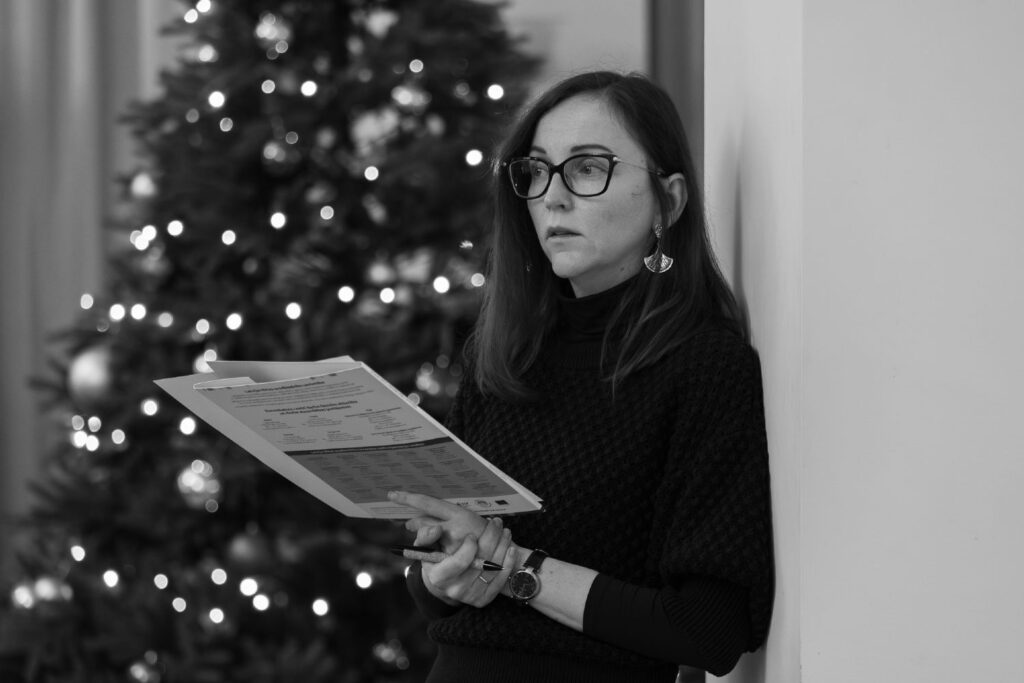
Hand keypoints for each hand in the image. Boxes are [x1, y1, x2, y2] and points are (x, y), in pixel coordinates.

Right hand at [389, 491, 514, 606]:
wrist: (445, 583)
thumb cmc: (436, 560)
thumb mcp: (425, 548)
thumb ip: (426, 536)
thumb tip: (437, 529)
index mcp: (439, 577)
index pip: (459, 562)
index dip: (469, 547)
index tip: (472, 535)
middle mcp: (455, 590)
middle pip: (480, 563)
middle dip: (491, 538)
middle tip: (496, 522)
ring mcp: (471, 596)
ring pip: (493, 569)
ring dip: (502, 546)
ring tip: (505, 531)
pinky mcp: (484, 599)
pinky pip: (500, 580)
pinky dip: (508, 563)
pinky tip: (511, 548)